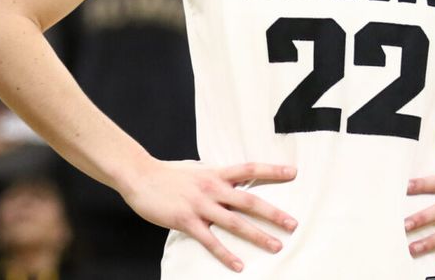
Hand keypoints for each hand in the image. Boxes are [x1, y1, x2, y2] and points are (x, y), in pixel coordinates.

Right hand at [122, 160, 298, 272]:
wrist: (140, 176)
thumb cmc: (170, 173)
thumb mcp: (198, 169)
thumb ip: (217, 176)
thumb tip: (233, 179)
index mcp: (217, 173)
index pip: (250, 169)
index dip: (272, 170)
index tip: (293, 172)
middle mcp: (213, 188)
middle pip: (249, 200)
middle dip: (273, 213)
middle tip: (293, 224)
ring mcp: (200, 205)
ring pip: (235, 222)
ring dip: (257, 235)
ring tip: (276, 246)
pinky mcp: (186, 221)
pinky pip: (210, 241)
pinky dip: (226, 254)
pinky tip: (239, 265)